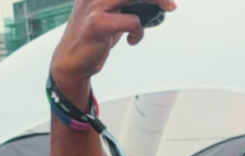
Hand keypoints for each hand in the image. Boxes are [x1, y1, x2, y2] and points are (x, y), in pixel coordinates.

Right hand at [51, 0, 175, 102]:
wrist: (72, 60)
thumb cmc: (96, 37)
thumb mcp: (112, 14)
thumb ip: (128, 5)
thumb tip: (158, 2)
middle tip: (172, 4)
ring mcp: (94, 6)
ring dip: (157, 0)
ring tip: (167, 9)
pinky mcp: (97, 23)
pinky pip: (131, 21)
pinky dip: (138, 32)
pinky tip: (132, 41)